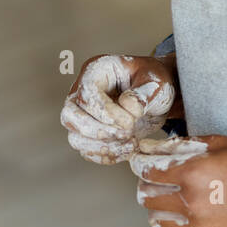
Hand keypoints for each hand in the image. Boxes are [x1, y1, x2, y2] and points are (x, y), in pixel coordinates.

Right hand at [61, 54, 179, 163]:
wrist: (156, 98)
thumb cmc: (154, 83)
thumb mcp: (157, 82)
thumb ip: (144, 93)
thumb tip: (126, 106)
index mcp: (95, 71)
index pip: (86, 93)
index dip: (105, 112)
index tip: (130, 122)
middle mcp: (81, 92)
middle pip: (69, 116)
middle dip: (98, 131)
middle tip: (127, 134)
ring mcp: (81, 115)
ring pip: (75, 138)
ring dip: (103, 147)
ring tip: (131, 144)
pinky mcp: (88, 135)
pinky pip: (87, 151)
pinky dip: (107, 156)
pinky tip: (128, 150)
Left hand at [133, 135, 226, 226]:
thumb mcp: (222, 144)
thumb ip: (184, 145)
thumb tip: (154, 146)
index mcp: (192, 173)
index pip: (147, 170)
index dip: (141, 162)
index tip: (142, 160)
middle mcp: (190, 202)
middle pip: (145, 196)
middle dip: (147, 184)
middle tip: (159, 177)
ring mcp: (197, 225)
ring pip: (155, 219)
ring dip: (158, 206)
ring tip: (172, 196)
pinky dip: (174, 224)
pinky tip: (186, 213)